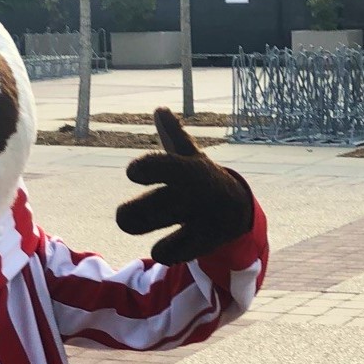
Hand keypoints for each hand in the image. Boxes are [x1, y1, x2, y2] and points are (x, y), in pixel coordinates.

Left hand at [116, 108, 253, 263]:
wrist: (237, 209)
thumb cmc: (201, 178)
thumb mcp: (189, 155)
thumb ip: (173, 134)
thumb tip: (160, 109)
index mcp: (187, 169)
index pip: (163, 165)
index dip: (146, 168)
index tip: (133, 172)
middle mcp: (193, 194)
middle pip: (151, 207)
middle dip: (132, 213)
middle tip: (125, 216)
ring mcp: (198, 220)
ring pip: (162, 230)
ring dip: (143, 228)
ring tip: (138, 224)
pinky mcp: (201, 243)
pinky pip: (170, 254)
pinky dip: (164, 251)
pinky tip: (165, 245)